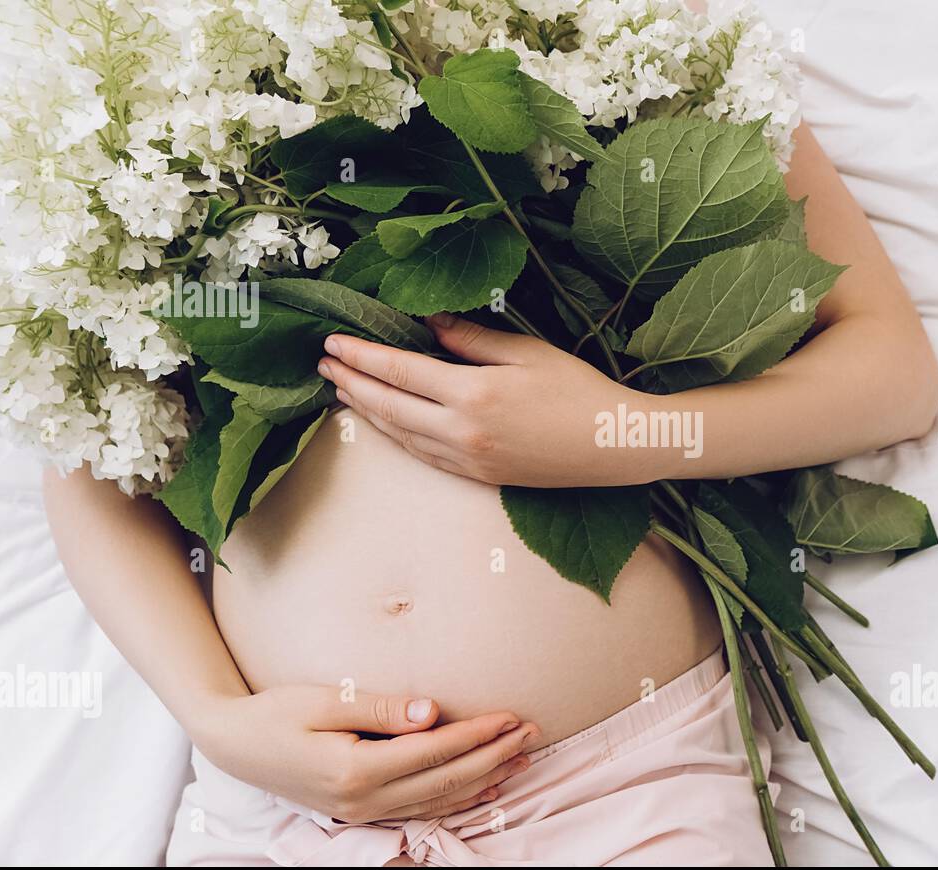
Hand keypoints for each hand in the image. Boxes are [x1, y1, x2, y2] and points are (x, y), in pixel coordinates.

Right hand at [193, 687, 539, 822]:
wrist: (231, 744)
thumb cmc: (275, 713)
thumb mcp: (324, 700)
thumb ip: (380, 708)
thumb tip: (433, 711)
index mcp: (355, 769)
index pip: (434, 752)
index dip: (477, 735)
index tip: (510, 717)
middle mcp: (362, 799)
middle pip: (445, 781)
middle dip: (493, 757)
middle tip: (530, 733)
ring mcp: (361, 811)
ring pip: (438, 801)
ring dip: (483, 779)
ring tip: (520, 759)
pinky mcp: (359, 811)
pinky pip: (420, 809)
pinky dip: (456, 799)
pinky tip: (481, 788)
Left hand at [316, 314, 663, 486]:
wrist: (613, 445)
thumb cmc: (579, 391)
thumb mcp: (528, 352)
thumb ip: (472, 339)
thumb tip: (428, 324)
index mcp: (473, 393)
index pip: (400, 370)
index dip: (363, 355)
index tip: (333, 341)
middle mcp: (462, 431)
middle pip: (389, 406)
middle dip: (352, 383)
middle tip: (324, 365)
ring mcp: (469, 459)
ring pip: (401, 435)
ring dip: (368, 412)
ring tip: (344, 391)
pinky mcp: (479, 476)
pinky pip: (424, 455)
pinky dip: (397, 436)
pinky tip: (386, 423)